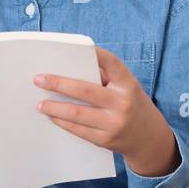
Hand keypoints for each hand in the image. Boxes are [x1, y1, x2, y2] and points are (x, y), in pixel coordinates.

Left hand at [35, 46, 177, 176]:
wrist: (149, 139)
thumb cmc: (131, 105)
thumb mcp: (127, 88)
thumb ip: (107, 77)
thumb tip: (70, 69)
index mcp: (129, 84)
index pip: (112, 63)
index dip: (96, 53)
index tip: (74, 48)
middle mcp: (122, 103)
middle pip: (85, 90)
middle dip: (58, 84)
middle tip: (39, 80)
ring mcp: (114, 123)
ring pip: (77, 114)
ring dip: (55, 108)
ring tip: (40, 103)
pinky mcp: (105, 140)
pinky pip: (79, 130)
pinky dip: (62, 122)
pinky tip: (52, 116)